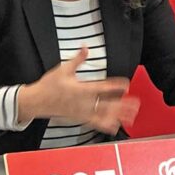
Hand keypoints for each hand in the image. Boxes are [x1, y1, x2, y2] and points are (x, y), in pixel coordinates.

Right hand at [18, 47, 140, 133]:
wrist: (38, 101)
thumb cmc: (49, 85)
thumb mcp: (63, 69)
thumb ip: (77, 59)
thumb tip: (85, 47)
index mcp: (81, 89)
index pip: (103, 87)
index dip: (116, 85)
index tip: (127, 83)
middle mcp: (84, 102)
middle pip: (108, 104)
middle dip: (123, 105)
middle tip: (136, 103)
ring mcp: (83, 112)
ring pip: (104, 115)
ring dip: (119, 116)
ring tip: (132, 116)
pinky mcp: (80, 118)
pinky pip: (95, 123)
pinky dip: (106, 125)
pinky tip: (116, 126)